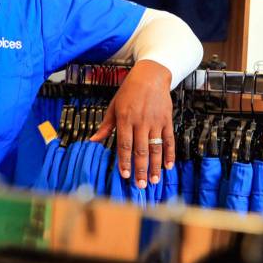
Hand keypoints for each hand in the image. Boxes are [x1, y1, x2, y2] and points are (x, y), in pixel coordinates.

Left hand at [89, 60, 173, 188]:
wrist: (150, 77)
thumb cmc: (128, 92)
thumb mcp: (113, 106)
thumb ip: (106, 126)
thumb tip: (93, 140)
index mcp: (125, 119)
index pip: (124, 144)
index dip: (125, 161)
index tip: (124, 175)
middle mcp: (141, 122)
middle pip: (141, 149)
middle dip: (140, 169)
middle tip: (141, 184)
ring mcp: (155, 122)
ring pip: (156, 147)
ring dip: (155, 165)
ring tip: (154, 180)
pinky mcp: (167, 120)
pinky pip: (169, 139)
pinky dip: (169, 153)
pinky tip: (168, 166)